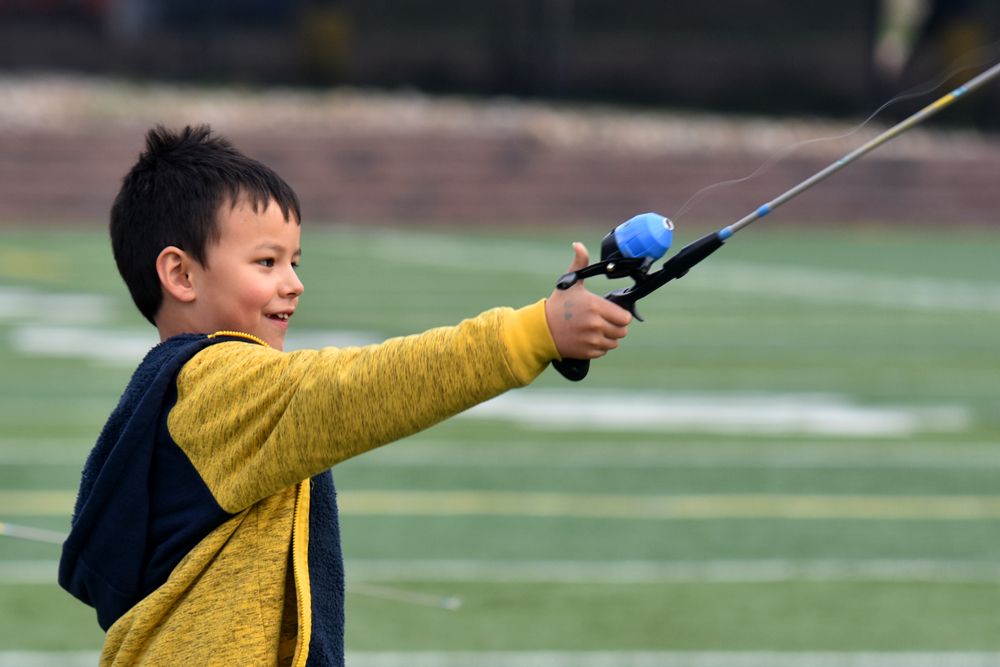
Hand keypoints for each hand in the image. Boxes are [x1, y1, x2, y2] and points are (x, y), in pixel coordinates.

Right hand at [545, 242, 631, 359]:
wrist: (541, 330)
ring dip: (609, 337)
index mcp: (595, 306)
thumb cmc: (557, 306)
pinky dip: (599, 346)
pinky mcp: (587, 352)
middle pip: (622, 331)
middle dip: (617, 326)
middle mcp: (595, 325)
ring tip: (598, 330)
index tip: (614, 312)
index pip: (625, 317)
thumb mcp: (569, 283)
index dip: (621, 314)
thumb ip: (579, 263)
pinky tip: (590, 338)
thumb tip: (578, 245)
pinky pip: (603, 351)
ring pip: (614, 342)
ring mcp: (591, 340)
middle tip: (606, 321)